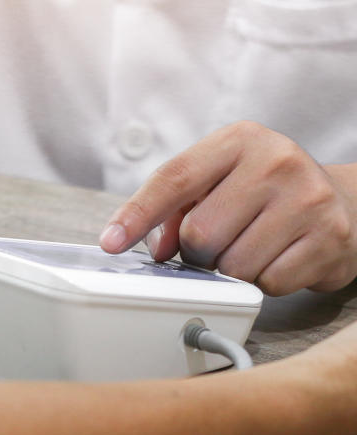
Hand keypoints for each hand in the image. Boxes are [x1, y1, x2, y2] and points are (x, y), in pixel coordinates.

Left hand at [99, 121, 356, 295]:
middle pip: (199, 233)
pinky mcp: (330, 238)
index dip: (136, 214)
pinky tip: (278, 258)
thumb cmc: (265, 193)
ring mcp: (308, 199)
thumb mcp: (218, 183)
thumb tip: (155, 249)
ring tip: (251, 247)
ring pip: (232, 265)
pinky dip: (263, 281)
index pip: (174, 178)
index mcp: (239, 140)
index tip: (111, 242)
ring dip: (230, 270)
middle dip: (197, 251)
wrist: (346, 202)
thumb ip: (173, 210)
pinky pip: (267, 283)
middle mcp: (276, 161)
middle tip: (218, 243)